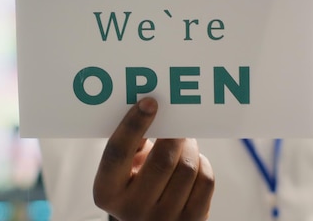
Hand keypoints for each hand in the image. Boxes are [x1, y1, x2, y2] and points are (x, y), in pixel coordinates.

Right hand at [93, 98, 214, 220]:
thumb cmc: (138, 185)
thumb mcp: (124, 169)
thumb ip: (131, 144)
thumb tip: (150, 109)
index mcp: (107, 191)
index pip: (117, 152)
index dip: (133, 125)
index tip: (149, 102)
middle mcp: (131, 209)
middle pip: (161, 160)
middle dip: (174, 135)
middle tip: (178, 121)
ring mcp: (162, 219)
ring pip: (187, 168)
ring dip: (190, 147)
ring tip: (185, 142)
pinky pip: (205, 180)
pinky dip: (202, 164)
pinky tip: (194, 163)